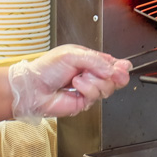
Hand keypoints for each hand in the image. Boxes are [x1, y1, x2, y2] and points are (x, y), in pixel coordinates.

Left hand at [8, 44, 131, 121]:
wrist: (33, 88)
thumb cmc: (47, 68)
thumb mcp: (73, 54)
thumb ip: (97, 60)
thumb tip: (115, 69)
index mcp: (90, 60)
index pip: (113, 64)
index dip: (121, 67)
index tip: (122, 68)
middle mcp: (91, 75)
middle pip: (116, 78)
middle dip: (113, 76)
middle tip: (109, 74)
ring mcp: (89, 89)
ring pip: (108, 88)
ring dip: (94, 81)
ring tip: (79, 78)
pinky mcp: (84, 102)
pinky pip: (95, 96)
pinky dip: (87, 89)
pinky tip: (76, 85)